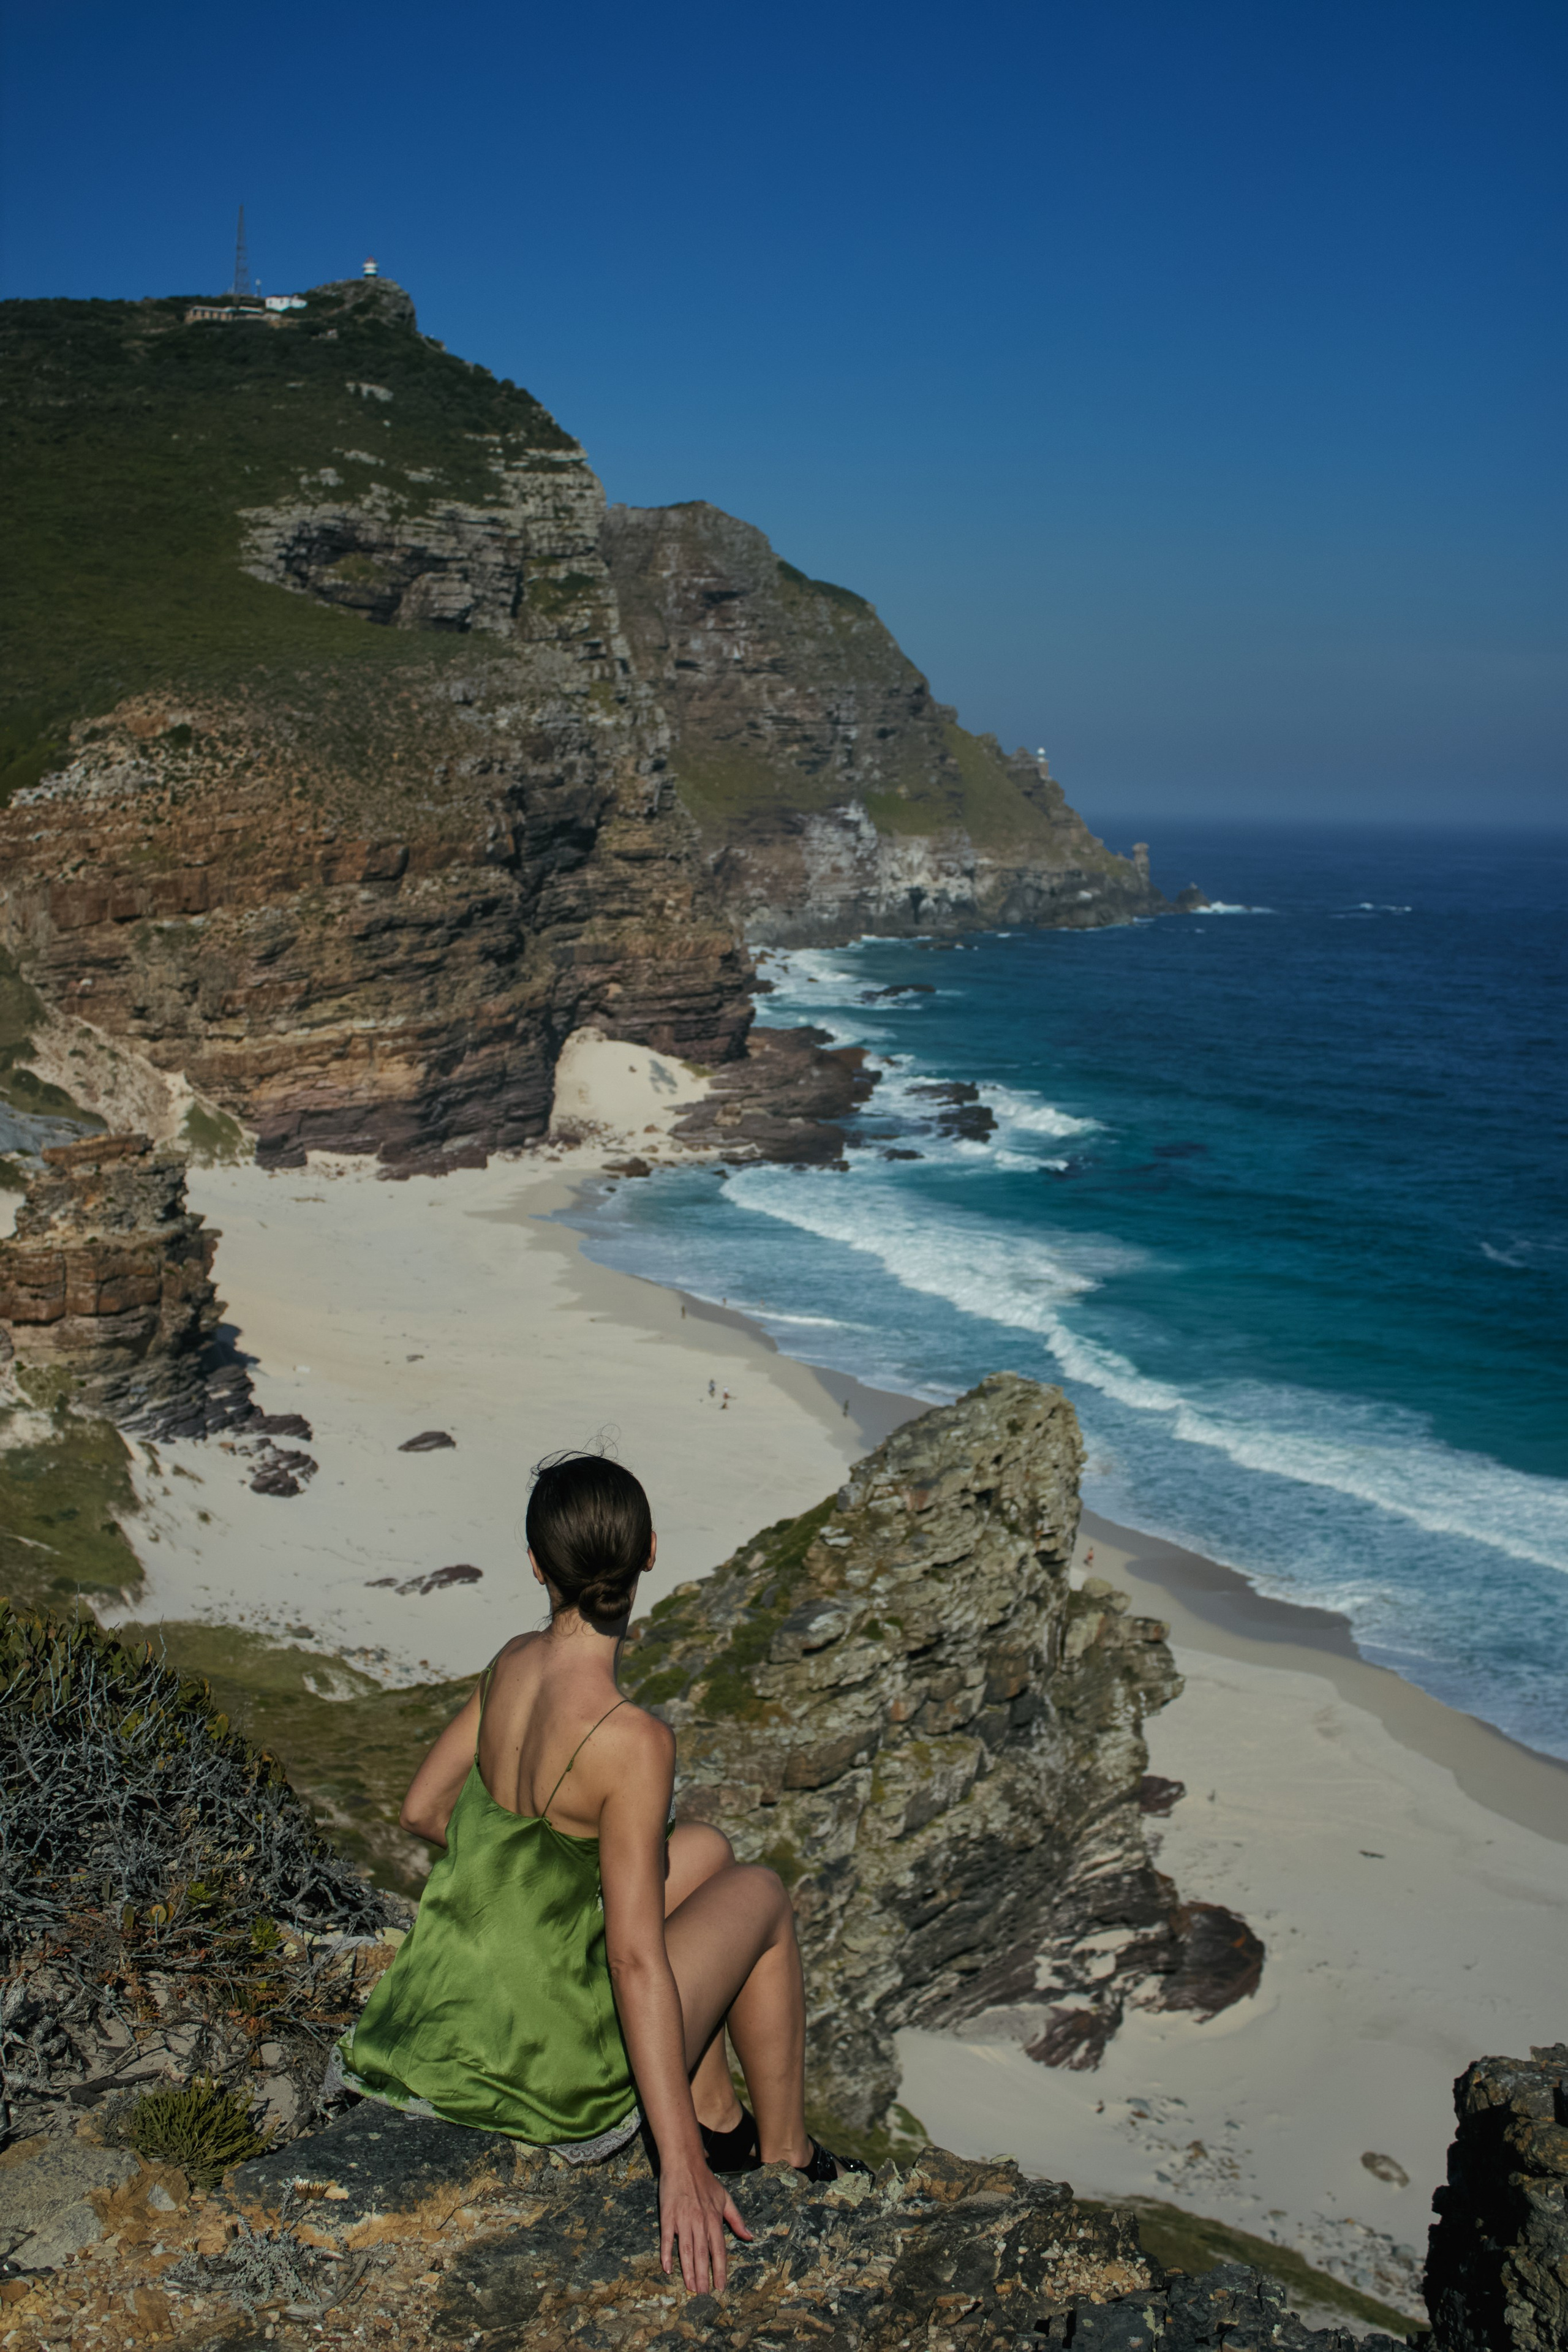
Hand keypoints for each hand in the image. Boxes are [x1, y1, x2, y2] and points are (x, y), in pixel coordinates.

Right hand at [658, 2155, 751, 2294]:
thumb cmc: (706, 2181)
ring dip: (688, 2270)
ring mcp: (683, 2219)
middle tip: (702, 2295)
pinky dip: (667, 2254)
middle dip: (703, 2276)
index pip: (719, 2249)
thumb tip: (750, 2237)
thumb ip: (737, 2219)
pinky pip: (667, 2238)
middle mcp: (699, 2221)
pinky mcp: (668, 2216)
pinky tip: (667, 2268)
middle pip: (702, 2254)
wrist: (684, 2162)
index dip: (720, 2269)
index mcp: (714, 2219)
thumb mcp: (725, 2197)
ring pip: (686, 2250)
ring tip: (690, 2287)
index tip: (720, 2287)